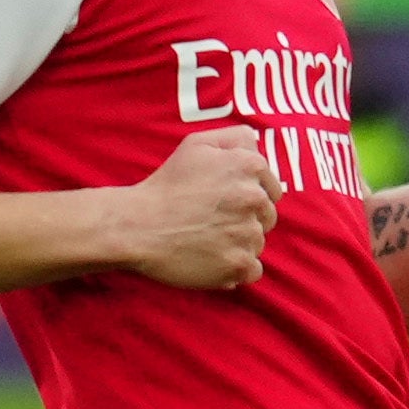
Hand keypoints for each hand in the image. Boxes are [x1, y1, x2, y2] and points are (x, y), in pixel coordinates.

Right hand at [111, 125, 279, 290]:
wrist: (136, 225)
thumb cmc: (166, 185)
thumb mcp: (196, 144)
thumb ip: (235, 138)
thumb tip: (259, 146)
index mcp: (249, 166)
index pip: (271, 189)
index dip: (247, 195)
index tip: (224, 201)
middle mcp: (254, 198)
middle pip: (267, 217)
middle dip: (245, 219)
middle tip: (210, 219)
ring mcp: (248, 233)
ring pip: (257, 243)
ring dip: (238, 243)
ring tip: (205, 238)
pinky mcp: (239, 263)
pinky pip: (252, 270)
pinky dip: (235, 268)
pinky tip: (211, 258)